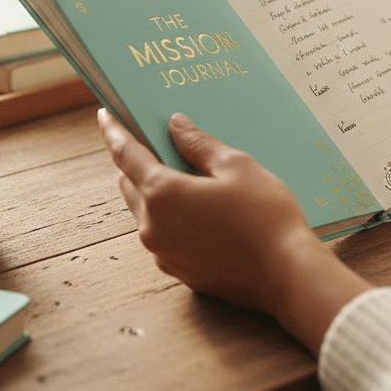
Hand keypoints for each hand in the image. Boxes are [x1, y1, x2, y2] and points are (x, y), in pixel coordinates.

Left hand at [99, 110, 369, 351]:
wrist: (286, 275)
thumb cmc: (265, 215)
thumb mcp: (236, 166)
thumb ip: (198, 144)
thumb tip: (175, 125)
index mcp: (162, 193)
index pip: (126, 155)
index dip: (114, 131)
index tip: (104, 115)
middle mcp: (152, 226)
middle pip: (130, 183)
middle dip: (135, 160)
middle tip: (149, 140)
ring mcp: (163, 253)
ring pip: (145, 211)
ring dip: (152, 190)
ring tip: (177, 172)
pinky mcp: (179, 271)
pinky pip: (163, 234)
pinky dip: (169, 215)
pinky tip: (195, 207)